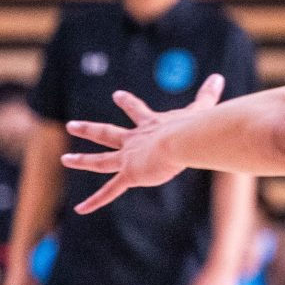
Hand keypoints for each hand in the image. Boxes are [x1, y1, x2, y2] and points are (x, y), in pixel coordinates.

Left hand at [61, 74, 226, 214]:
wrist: (184, 140)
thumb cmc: (194, 126)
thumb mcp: (201, 109)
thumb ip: (208, 95)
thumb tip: (219, 76)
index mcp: (152, 125)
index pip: (137, 111)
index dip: (127, 102)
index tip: (117, 95)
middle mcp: (136, 140)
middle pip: (107, 132)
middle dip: (89, 129)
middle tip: (72, 125)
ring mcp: (130, 157)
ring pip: (100, 159)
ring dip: (81, 159)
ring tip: (65, 159)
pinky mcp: (130, 174)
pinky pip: (109, 190)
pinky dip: (95, 200)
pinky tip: (81, 209)